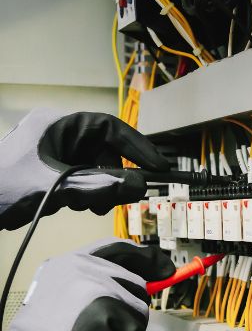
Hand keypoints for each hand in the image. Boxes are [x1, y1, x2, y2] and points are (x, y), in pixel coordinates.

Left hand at [0, 108, 169, 229]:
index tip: (157, 166)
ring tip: (86, 206)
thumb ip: (100, 186)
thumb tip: (139, 185)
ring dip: (100, 188)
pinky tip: (74, 205)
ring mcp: (55, 153)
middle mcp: (59, 135)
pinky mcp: (52, 171)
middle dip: (114, 176)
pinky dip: (87, 193)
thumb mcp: (56, 188)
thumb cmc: (1, 189)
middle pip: (105, 151)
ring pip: (96, 168)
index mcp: (57, 124)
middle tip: (118, 198)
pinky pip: (83, 179)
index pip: (109, 127)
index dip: (137, 146)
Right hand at [0, 239, 174, 330]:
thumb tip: (147, 280)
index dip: (147, 258)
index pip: (119, 249)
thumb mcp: (63, 293)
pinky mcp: (107, 320)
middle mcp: (87, 273)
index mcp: (72, 263)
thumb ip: (98, 282)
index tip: (165, 269)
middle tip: (106, 330)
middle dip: (131, 312)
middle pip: (137, 286)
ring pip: (140, 314)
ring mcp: (98, 295)